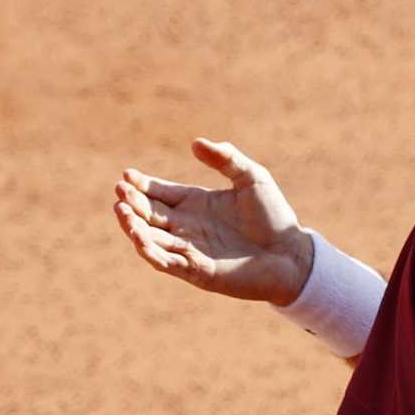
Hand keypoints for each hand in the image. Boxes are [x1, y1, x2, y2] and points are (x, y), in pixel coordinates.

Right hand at [112, 138, 315, 305]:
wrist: (293, 254)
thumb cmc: (275, 217)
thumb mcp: (252, 178)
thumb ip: (226, 158)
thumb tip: (196, 143)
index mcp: (196, 203)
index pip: (158, 193)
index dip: (140, 185)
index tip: (126, 175)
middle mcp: (188, 226)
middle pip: (148, 214)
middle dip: (131, 203)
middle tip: (121, 191)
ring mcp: (191, 250)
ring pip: (151, 239)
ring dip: (133, 227)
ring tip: (122, 211)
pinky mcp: (198, 271)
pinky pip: (167, 263)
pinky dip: (151, 252)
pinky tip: (139, 238)